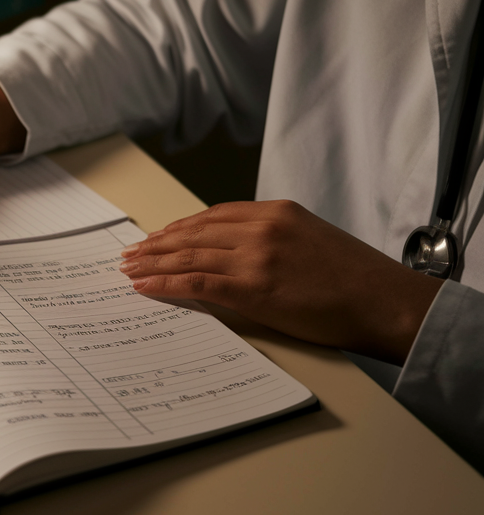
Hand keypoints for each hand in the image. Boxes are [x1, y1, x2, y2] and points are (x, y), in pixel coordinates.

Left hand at [118, 200, 442, 363]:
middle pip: (194, 232)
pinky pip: (197, 283)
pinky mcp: (254, 287)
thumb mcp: (311, 240)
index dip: (180, 227)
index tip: (158, 237)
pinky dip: (166, 284)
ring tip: (129, 269)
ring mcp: (256, 256)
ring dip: (153, 263)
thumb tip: (235, 254)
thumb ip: (272, 239)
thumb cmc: (356, 280)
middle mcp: (262, 228)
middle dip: (157, 244)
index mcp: (276, 212)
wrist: (386, 303)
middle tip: (131, 253)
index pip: (213, 215)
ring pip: (189, 255)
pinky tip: (145, 287)